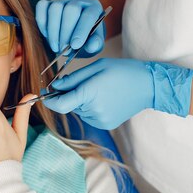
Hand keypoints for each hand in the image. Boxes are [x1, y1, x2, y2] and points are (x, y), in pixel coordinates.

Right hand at [35, 0, 104, 55]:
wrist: (75, 37)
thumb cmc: (87, 40)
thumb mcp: (95, 45)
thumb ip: (95, 44)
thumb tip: (92, 46)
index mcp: (94, 8)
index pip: (88, 15)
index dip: (81, 30)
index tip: (75, 45)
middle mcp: (78, 1)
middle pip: (70, 10)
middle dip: (65, 32)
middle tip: (64, 49)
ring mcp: (62, 1)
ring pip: (55, 8)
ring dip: (53, 30)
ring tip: (56, 47)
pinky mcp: (48, 4)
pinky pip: (41, 7)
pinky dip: (42, 23)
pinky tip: (47, 36)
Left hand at [42, 58, 192, 128]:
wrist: (149, 86)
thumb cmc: (122, 71)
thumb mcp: (95, 68)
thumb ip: (72, 79)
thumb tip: (55, 87)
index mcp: (90, 94)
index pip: (60, 104)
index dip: (49, 100)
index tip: (43, 94)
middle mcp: (94, 111)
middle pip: (69, 105)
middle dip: (68, 95)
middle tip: (78, 82)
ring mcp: (100, 120)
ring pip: (78, 110)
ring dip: (79, 101)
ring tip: (96, 88)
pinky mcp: (106, 124)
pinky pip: (88, 115)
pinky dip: (89, 107)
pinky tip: (102, 98)